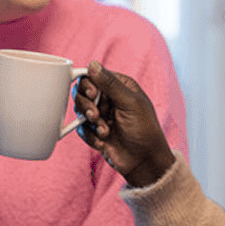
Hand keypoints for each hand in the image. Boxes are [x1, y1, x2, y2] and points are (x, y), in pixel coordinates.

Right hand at [74, 61, 174, 186]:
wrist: (144, 161)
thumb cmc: (144, 130)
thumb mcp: (130, 103)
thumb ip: (110, 84)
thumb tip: (93, 64)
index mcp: (119, 86)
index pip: (94, 76)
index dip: (88, 84)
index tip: (92, 94)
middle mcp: (108, 99)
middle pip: (82, 92)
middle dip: (86, 104)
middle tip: (96, 115)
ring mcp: (101, 115)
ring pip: (80, 110)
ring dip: (90, 121)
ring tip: (104, 130)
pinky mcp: (94, 131)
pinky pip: (81, 128)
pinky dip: (90, 135)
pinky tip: (103, 141)